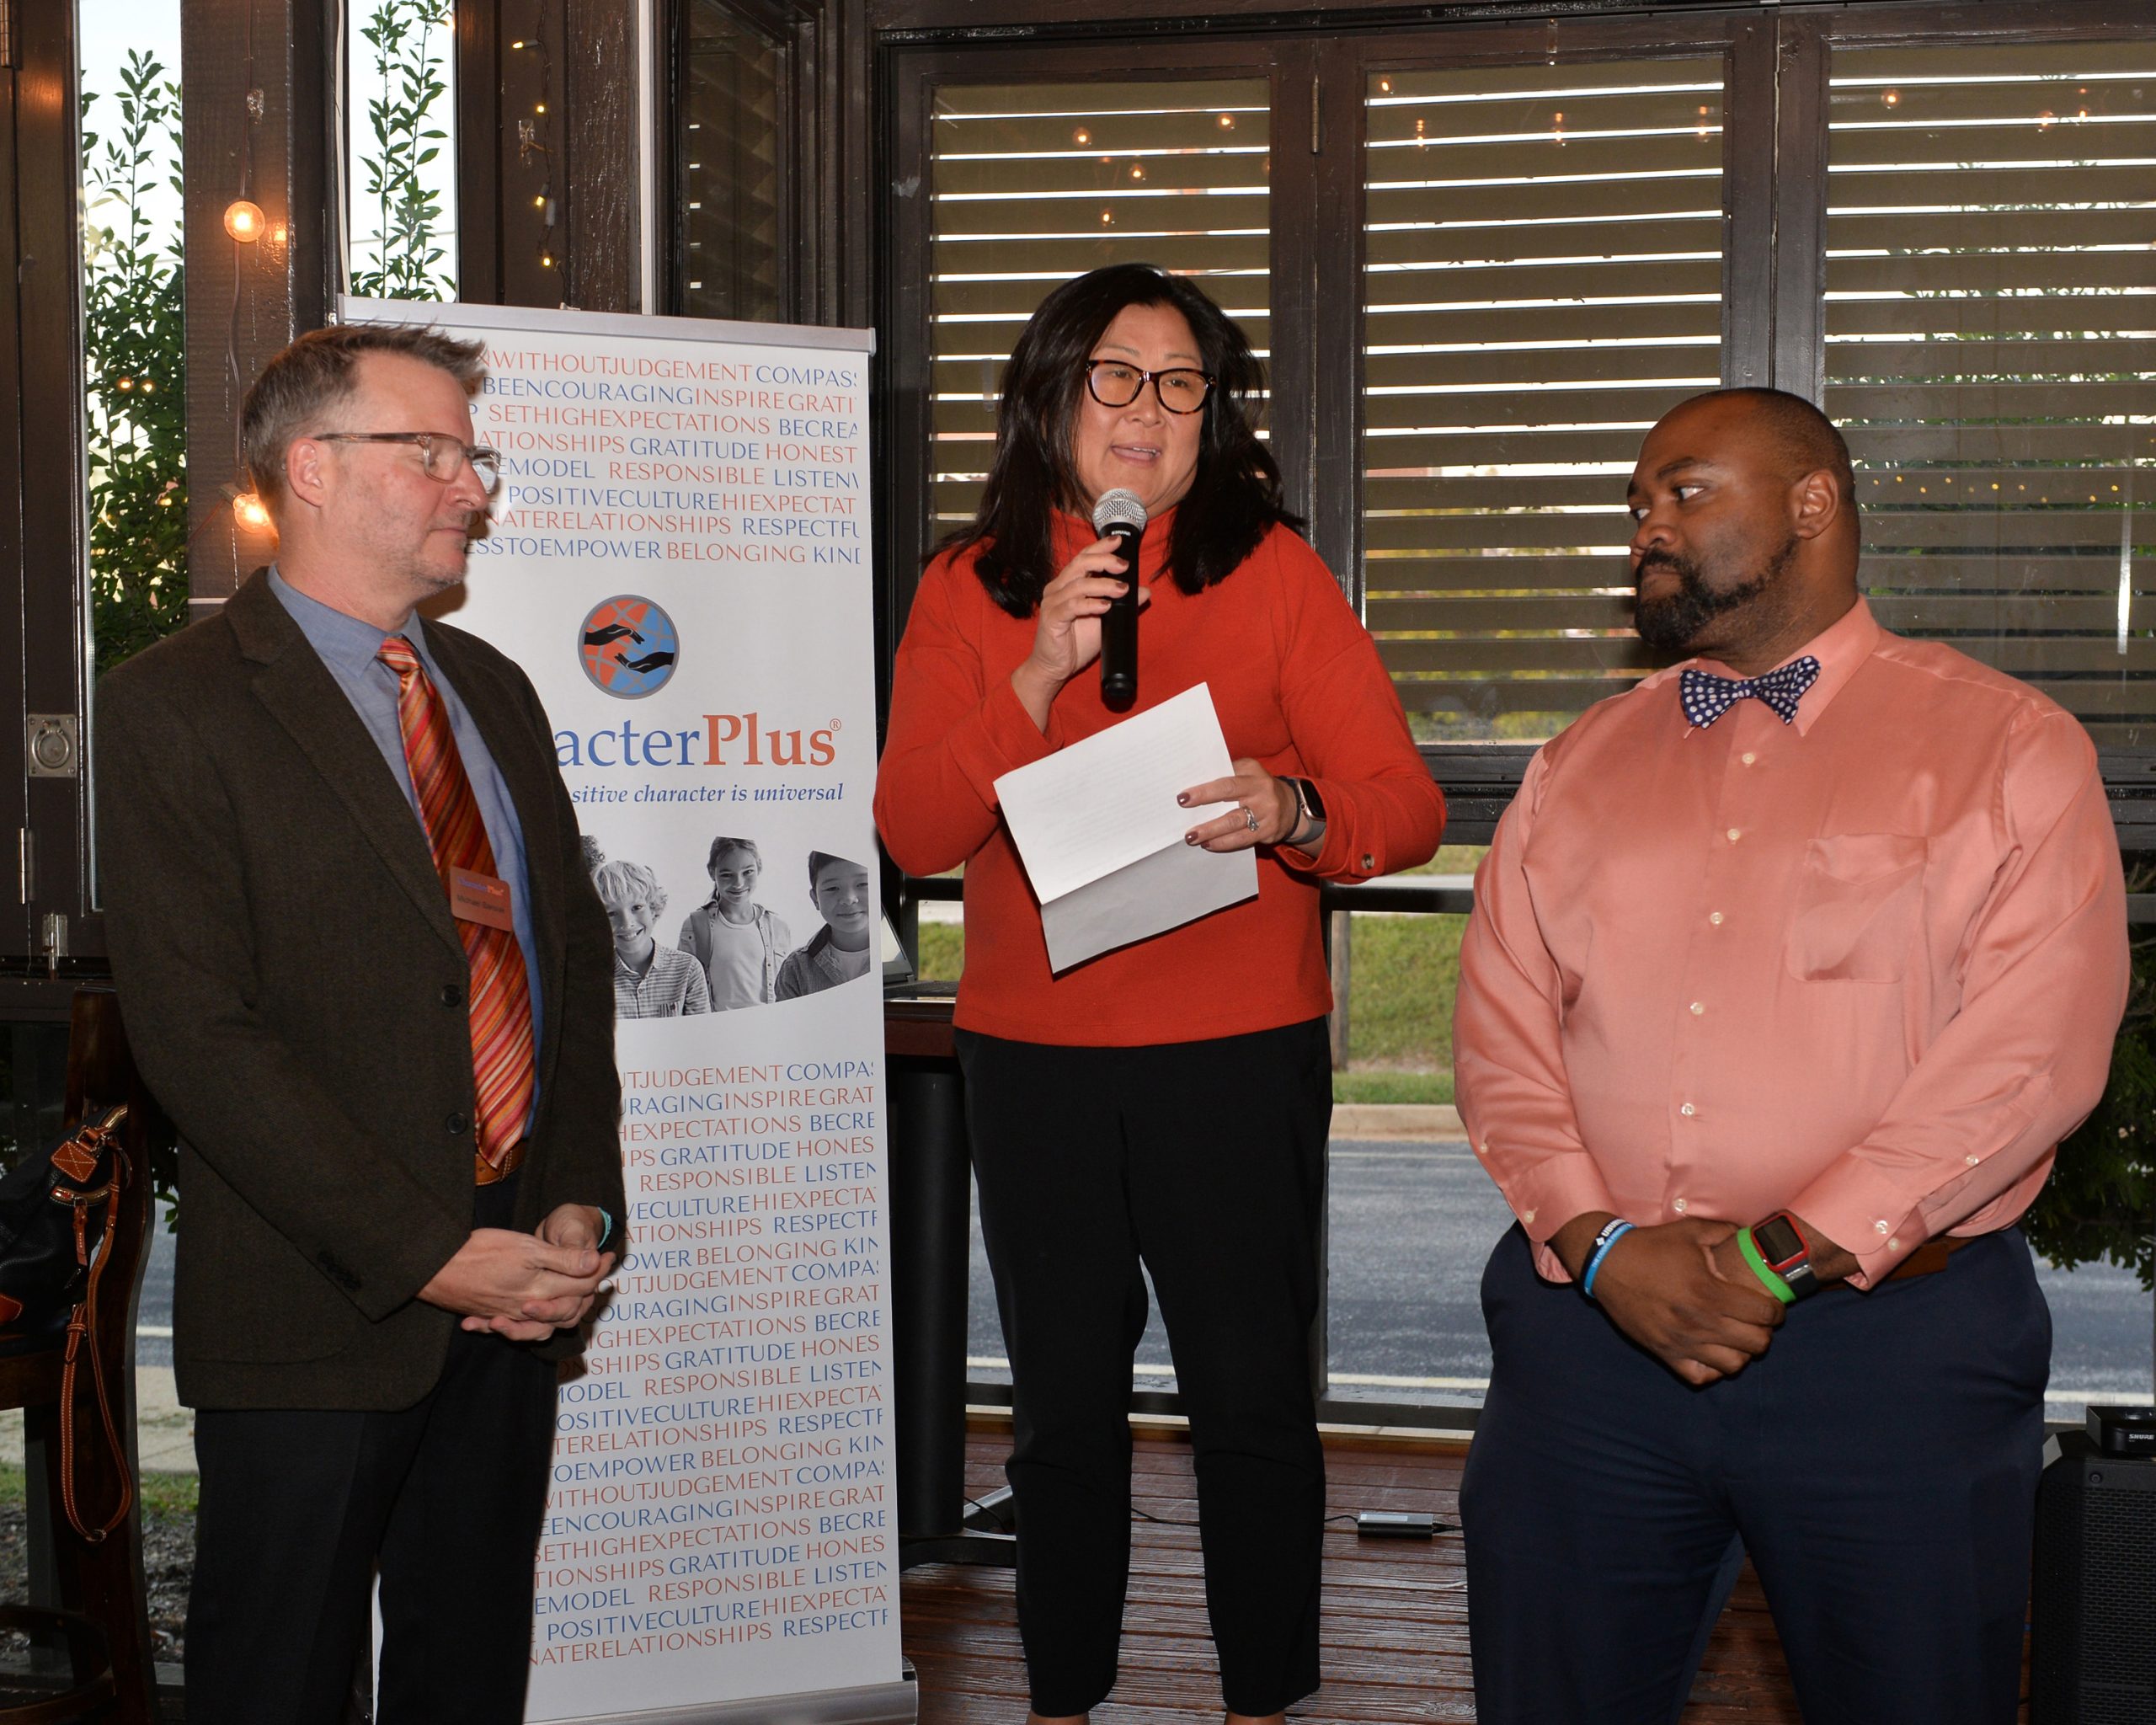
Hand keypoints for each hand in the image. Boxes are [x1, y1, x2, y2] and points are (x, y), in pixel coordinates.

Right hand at [418, 1226, 615, 1341]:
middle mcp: (526, 1308)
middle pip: (567, 1307)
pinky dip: (526, 1323)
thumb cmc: (480, 1251)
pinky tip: (528, 1314)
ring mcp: (507, 1314)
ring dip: (561, 1312)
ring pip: (543, 1322)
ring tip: (573, 1296)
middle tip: (599, 1271)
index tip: (610, 1255)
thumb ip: (563, 1259)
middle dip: (586, 1290)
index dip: (599, 1270)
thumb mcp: (527, 1249)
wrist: (433, 1267)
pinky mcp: (489, 1314)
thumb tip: (595, 1262)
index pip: (581, 1286)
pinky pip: (514, 1327)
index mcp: (540, 1289)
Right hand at [1011, 537, 1152, 726]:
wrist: (1054, 668)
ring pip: (1078, 585)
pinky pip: (1072, 607)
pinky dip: (1090, 604)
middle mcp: (1057, 589)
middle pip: (1079, 565)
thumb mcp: (1106, 620)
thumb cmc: (1075, 643)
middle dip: (1103, 561)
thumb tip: (1145, 591)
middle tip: (1123, 565)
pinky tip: (1105, 606)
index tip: (1119, 541)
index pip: (1083, 558)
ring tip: (1122, 590)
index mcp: (1067, 584)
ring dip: (1103, 585)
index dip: (1100, 547)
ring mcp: (1052, 603)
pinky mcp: (1051, 619)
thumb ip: (1123, 604)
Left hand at [1179, 758, 1299, 850]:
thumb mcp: (1247, 773)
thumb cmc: (1257, 788)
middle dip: (1204, 809)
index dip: (1204, 790)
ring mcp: (1267, 811)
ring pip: (1234, 823)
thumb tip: (1193, 784)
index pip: (1225, 780)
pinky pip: (1243, 839)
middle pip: (1229, 798)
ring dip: (1211, 832)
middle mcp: (1261, 789)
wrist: (1291, 807)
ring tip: (1192, 837)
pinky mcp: (1269, 831)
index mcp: (1252, 772)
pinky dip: (1224, 843)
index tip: (1183, 798)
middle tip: (1185, 817)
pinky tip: (1209, 844)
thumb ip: (1225, 774)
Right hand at [1554, 1213, 1782, 1385]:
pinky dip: (1712, 1369)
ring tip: (1736, 1337)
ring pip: (1733, 1365)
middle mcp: (1698, 1322)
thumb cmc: (1650, 1247)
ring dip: (1742, 1352)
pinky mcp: (1664, 1353)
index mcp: (1708, 1291)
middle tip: (1757, 1321)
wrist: (1606, 1264)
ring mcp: (1681, 1342)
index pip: (1763, 1314)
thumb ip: (1727, 1231)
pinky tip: (1711, 1351)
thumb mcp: (1690, 1231)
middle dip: (1764, 1331)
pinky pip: (1700, 1377)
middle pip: (1756, 1343)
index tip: (1773, 1306)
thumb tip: (1753, 1234)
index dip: (1776, 1311)